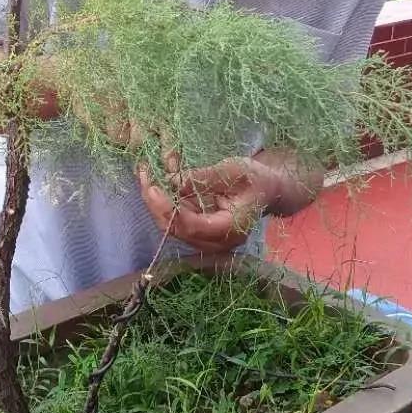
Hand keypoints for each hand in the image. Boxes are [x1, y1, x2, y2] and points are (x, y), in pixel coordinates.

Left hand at [137, 156, 281, 253]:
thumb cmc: (256, 178)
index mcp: (230, 229)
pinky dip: (163, 201)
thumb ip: (204, 178)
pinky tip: (155, 180)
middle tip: (144, 176)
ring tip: (145, 174)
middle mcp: (216, 241)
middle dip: (155, 204)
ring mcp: (206, 239)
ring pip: (171, 226)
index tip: (153, 188)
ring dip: (155, 201)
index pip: (192, 227)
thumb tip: (173, 181)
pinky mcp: (198, 231)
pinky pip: (175, 219)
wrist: (267, 189)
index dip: (169, 209)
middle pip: (177, 230)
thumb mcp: (234, 170)